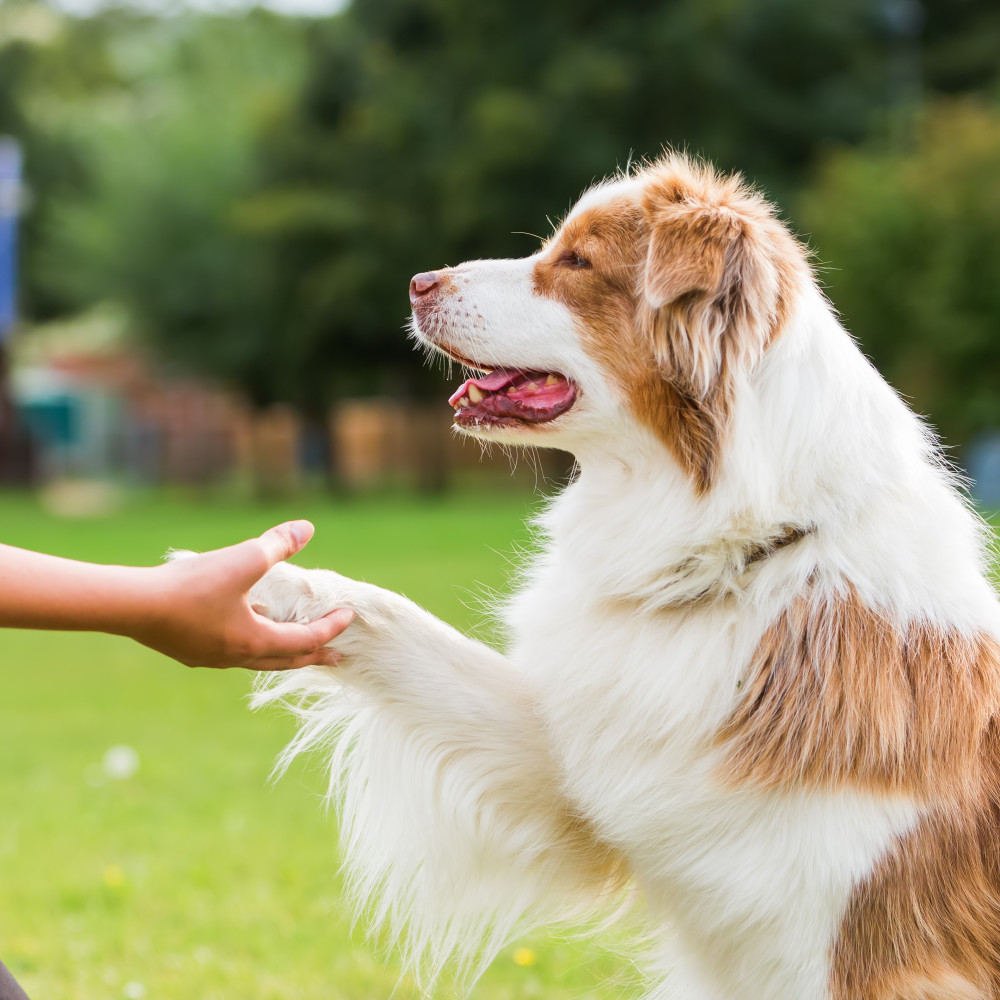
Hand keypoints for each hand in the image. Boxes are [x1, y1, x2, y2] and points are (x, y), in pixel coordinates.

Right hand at [131, 521, 353, 670]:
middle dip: (313, 656)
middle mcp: (236, 657)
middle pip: (285, 660)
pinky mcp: (189, 651)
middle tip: (336, 658)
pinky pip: (231, 651)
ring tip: (292, 640)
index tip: (349, 617)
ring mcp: (210, 658)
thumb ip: (277, 545)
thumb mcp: (243, 559)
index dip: (330, 628)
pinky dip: (250, 641)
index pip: (305, 640)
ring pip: (256, 658)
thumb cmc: (191, 586)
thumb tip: (307, 528)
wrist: (132, 605)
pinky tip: (244, 624)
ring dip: (280, 650)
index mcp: (255, 641)